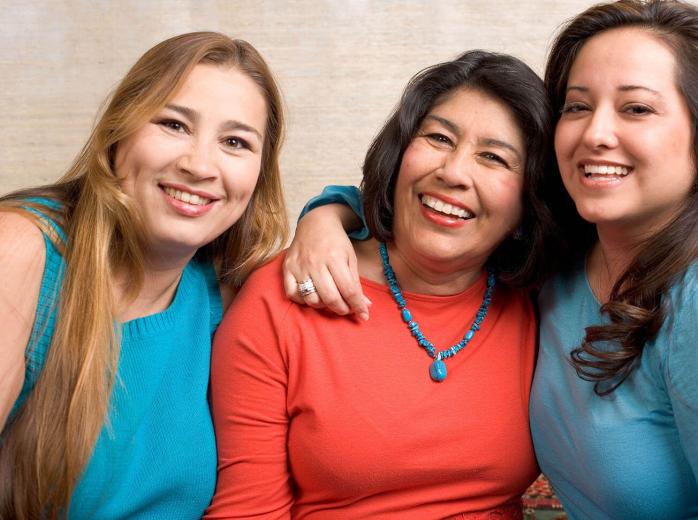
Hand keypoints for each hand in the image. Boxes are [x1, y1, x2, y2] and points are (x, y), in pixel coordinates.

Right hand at [283, 204, 370, 319]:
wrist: (315, 223)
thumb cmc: (336, 242)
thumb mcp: (351, 258)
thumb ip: (356, 283)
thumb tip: (365, 307)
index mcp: (335, 258)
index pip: (348, 290)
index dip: (357, 306)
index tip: (363, 314)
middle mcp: (315, 262)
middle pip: (330, 298)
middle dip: (342, 309)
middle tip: (347, 309)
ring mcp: (299, 266)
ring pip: (311, 299)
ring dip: (323, 306)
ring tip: (330, 300)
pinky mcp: (287, 268)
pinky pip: (292, 294)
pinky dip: (303, 300)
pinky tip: (312, 295)